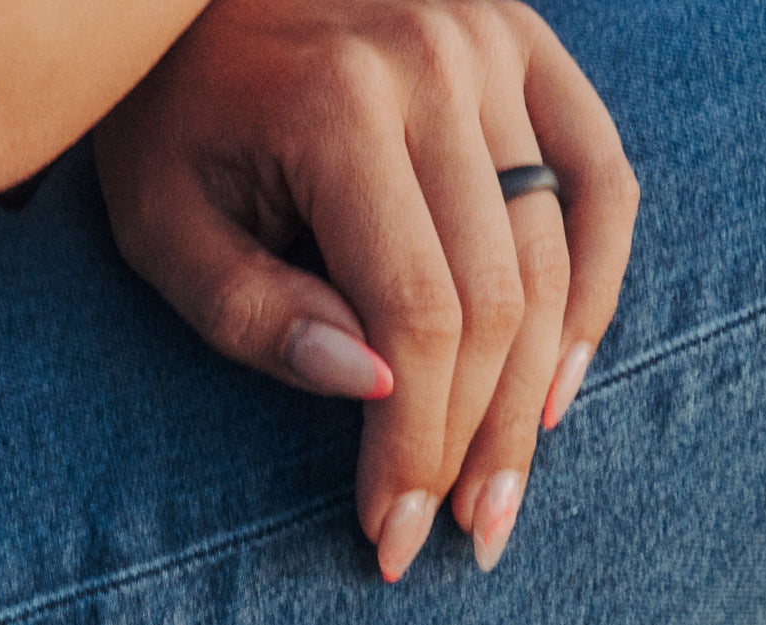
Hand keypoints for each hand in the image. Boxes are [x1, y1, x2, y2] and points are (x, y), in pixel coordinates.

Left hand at [94, 0, 637, 580]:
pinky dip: (599, 285)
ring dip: (537, 388)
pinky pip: (603, 179)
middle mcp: (437, 64)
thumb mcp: (162, 216)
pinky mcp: (529, 45)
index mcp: (339, 104)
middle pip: (496, 295)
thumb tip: (372, 388)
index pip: (414, 311)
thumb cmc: (168, 109)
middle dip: (474, 437)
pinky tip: (560, 379)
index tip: (388, 527)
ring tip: (503, 487)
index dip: (412, 440)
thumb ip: (249, 309)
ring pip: (556, 250)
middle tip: (458, 532)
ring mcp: (496, 46)